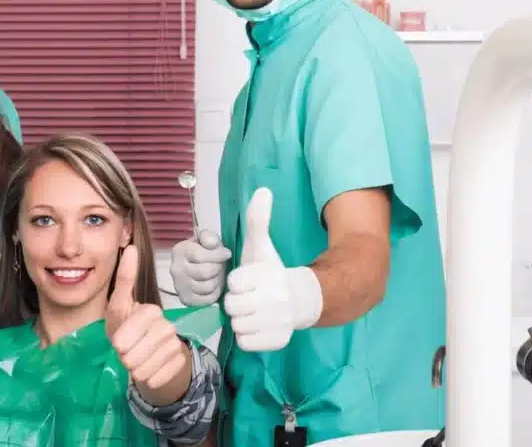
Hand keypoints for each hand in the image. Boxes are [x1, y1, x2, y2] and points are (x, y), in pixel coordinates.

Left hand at [107, 245, 190, 402]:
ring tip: (136, 362)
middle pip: (134, 354)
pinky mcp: (180, 364)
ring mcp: (176, 345)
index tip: (118, 343)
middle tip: (128, 352)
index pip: (128, 333)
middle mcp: (168, 326)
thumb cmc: (128, 328)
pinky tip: (149, 371)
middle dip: (126, 358)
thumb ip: (124, 279)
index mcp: (151, 311)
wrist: (146, 354)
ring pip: (145, 369)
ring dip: (135, 370)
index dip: (121, 341)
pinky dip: (148, 379)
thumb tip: (132, 247)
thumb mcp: (119, 306)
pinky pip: (156, 379)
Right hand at [169, 229, 230, 305]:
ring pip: (208, 286)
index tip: (227, 253)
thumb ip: (209, 237)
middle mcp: (175, 269)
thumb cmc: (205, 251)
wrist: (198, 266)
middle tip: (220, 265)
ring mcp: (179, 286)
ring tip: (217, 275)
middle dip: (218, 268)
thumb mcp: (208, 239)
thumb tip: (211, 244)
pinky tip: (213, 285)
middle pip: (205, 272)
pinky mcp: (186, 300)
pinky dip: (215, 293)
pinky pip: (207, 299)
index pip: (200, 256)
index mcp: (179, 251)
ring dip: (217, 280)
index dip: (218, 255)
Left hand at [223, 188, 322, 351]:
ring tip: (254, 312)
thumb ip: (258, 219)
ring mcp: (277, 322)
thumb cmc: (272, 272)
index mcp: (268, 275)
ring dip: (242, 320)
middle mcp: (275, 300)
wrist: (301, 300)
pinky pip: (245, 342)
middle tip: (249, 297)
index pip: (232, 283)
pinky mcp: (277, 341)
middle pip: (231, 307)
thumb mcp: (262, 246)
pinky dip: (249, 337)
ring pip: (237, 326)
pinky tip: (259, 325)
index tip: (248, 280)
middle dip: (237, 302)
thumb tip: (262, 189)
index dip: (236, 282)